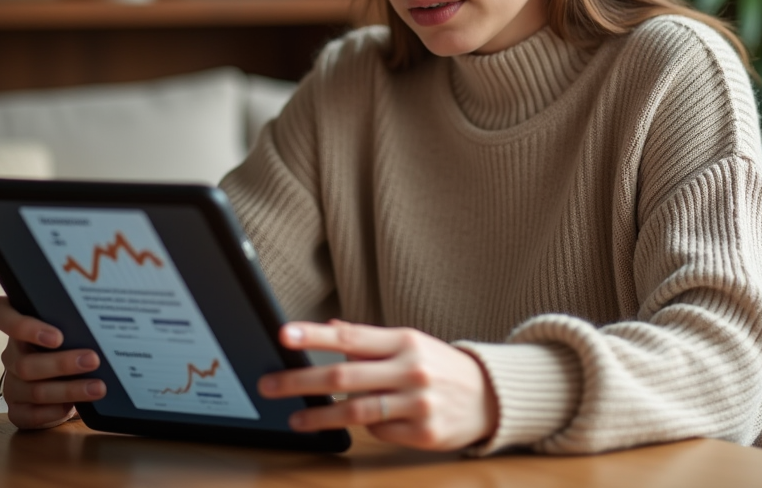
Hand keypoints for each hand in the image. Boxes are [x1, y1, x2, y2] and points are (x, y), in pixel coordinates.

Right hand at [0, 296, 105, 429]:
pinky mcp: (17, 409)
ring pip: (33, 390)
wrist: (74, 380)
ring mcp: (12, 383)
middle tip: (93, 360)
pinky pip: (30, 415)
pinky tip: (75, 407)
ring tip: (98, 387)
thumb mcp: (73, 327)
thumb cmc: (76, 342)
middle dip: (62, 364)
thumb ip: (75, 320)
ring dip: (69, 390)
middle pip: (25, 362)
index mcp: (17, 324)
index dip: (21, 326)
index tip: (57, 337)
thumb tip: (105, 316)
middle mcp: (10, 353)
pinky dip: (55, 412)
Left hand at [257, 319, 498, 450]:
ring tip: (296, 418)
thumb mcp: (410, 344)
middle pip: (344, 375)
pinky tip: (356, 425)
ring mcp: (418, 403)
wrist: (490, 397)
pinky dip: (365, 428)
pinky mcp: (423, 433)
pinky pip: (379, 432)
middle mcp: (411, 369)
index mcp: (405, 341)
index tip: (284, 335)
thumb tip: (330, 328)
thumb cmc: (441, 366)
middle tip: (271, 385)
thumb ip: (370, 340)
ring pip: (356, 410)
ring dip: (320, 415)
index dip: (313, 336)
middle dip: (301, 381)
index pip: (350, 335)